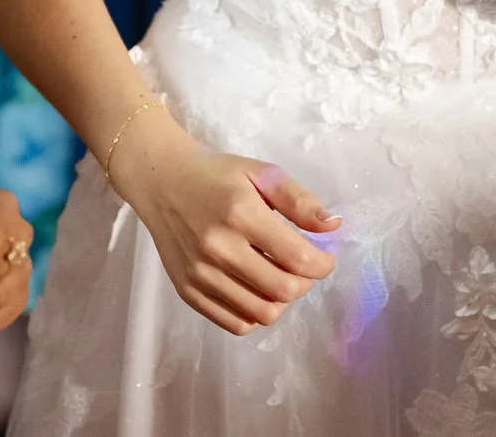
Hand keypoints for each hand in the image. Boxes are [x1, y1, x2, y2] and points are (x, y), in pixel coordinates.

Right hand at [103, 106, 338, 334]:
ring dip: (282, 300)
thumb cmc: (217, 175)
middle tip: (303, 266)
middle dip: (305, 282)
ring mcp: (201, 275)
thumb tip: (332, 227)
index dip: (323, 264)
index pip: (297, 258)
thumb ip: (299, 201)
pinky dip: (255, 313)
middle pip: (282, 291)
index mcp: (241, 214)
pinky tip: (255, 289)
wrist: (163, 183)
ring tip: (279, 277)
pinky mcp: (188, 292)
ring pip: (261, 313)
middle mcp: (219, 249)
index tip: (325, 257)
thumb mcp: (261, 173)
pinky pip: (235, 323)